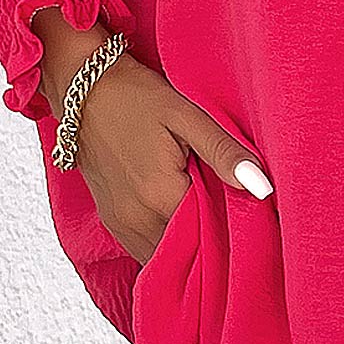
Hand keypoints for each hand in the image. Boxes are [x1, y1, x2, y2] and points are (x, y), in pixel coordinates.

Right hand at [31, 8, 272, 263]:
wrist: (80, 88)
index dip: (236, 229)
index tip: (256, 221)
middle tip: (239, 222)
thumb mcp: (186, 115)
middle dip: (214, 242)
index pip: (212, 235)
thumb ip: (223, 152)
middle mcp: (136, 220)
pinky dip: (168, 242)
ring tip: (214, 221)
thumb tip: (263, 187)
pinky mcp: (111, 220)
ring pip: (165, 256)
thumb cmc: (135, 96)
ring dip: (190, 246)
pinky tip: (185, 220)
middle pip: (188, 252)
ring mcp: (119, 224)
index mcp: (160, 195)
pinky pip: (145, 248)